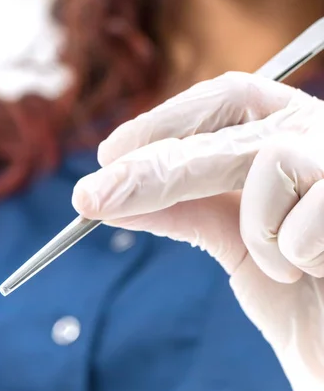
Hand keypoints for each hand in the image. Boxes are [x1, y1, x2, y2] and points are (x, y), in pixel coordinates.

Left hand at [72, 71, 323, 390]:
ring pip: (272, 159)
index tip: (108, 157)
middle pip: (228, 118)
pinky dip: (291, 250)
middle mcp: (320, 130)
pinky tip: (310, 270)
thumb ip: (181, 208)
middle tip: (90, 197)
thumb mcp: (233, 239)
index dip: (162, 122)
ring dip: (255, 223)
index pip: (223, 100)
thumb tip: (106, 198)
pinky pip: (307, 216)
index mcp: (289, 131)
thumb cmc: (302, 290)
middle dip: (152, 164)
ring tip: (279, 263)